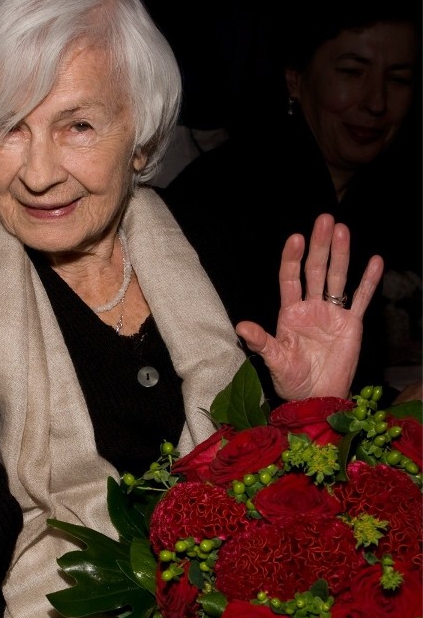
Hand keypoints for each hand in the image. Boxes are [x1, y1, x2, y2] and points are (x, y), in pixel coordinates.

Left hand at [235, 213, 383, 399]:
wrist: (316, 397)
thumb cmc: (292, 380)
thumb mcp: (275, 360)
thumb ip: (262, 342)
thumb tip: (242, 327)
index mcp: (290, 313)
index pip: (290, 278)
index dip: (292, 259)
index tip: (295, 239)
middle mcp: (311, 308)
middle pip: (315, 271)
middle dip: (319, 246)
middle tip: (324, 220)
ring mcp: (332, 313)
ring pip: (337, 278)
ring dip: (340, 255)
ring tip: (342, 230)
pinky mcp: (351, 324)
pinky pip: (361, 299)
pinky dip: (369, 281)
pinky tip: (375, 261)